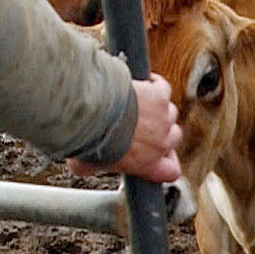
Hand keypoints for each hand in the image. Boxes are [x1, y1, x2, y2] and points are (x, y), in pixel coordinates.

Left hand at [68, 77, 182, 184]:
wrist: (95, 113)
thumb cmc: (92, 139)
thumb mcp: (89, 162)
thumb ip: (91, 166)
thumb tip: (80, 167)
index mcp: (147, 163)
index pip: (171, 171)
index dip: (168, 162)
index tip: (161, 157)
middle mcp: (160, 142)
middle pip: (174, 137)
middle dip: (161, 131)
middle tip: (144, 125)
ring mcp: (162, 118)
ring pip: (169, 112)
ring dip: (157, 108)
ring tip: (138, 102)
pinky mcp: (159, 95)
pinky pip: (162, 88)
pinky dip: (153, 84)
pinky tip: (143, 82)